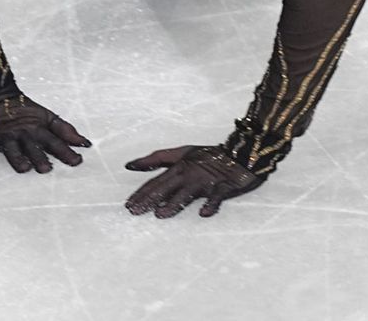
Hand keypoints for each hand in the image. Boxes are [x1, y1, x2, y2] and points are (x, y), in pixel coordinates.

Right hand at [0, 92, 91, 173]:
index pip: (54, 141)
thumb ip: (65, 130)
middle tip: (47, 168)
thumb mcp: (47, 117)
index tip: (77, 161)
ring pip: (11, 149)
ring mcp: (4, 134)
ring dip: (17, 158)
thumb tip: (86, 144)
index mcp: (37, 128)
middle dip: (40, 157)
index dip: (66, 151)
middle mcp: (22, 132)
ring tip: (24, 167)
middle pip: (33, 147)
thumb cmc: (23, 109)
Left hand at [125, 145, 263, 217]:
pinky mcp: (223, 188)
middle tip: (135, 212)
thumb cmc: (208, 155)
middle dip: (149, 200)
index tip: (128, 204)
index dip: (141, 193)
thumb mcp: (181, 153)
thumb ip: (156, 159)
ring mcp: (206, 181)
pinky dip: (211, 204)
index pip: (156, 181)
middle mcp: (189, 174)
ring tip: (160, 214)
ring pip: (187, 193)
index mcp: (179, 167)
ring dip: (174, 203)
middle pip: (165, 188)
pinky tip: (203, 213)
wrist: (240, 153)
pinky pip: (216, 197)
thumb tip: (130, 165)